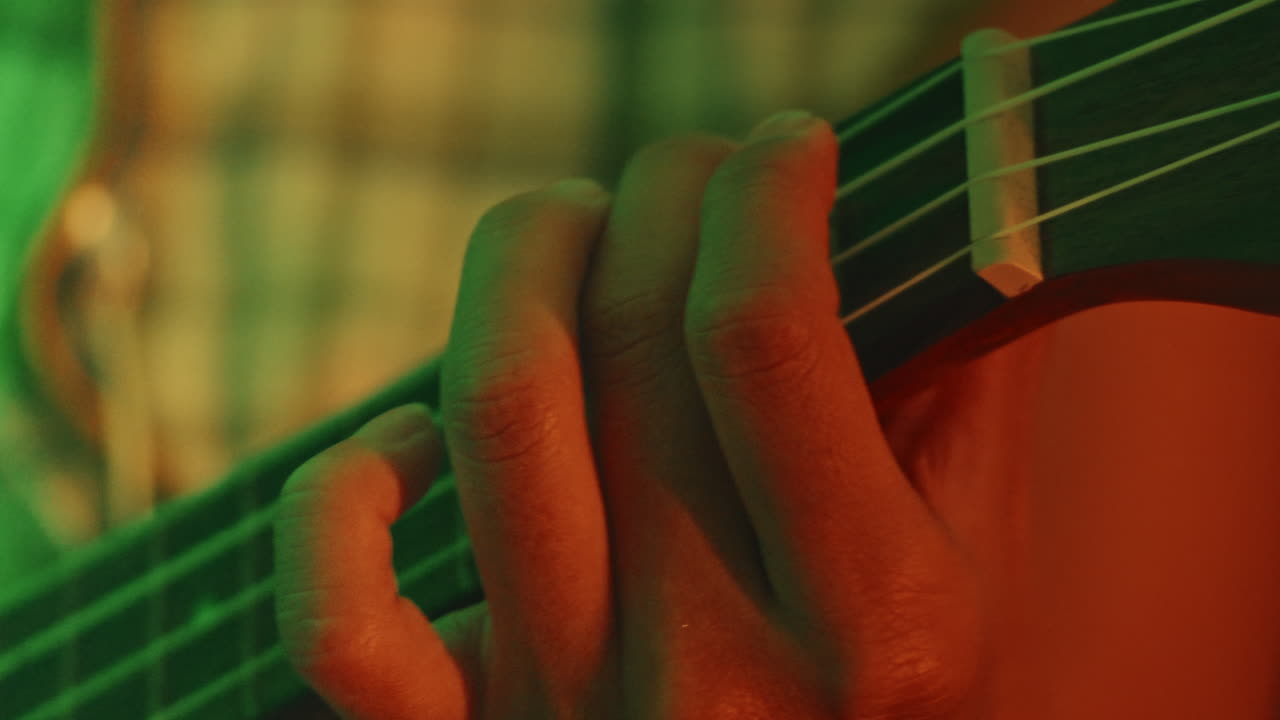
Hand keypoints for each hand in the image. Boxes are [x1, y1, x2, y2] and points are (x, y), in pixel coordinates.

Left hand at [275, 110, 994, 718]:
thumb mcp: (978, 586)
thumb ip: (959, 412)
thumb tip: (913, 232)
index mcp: (874, 631)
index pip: (764, 336)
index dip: (764, 194)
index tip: (782, 147)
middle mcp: (713, 672)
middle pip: (629, 338)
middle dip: (659, 195)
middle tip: (688, 169)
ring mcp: (571, 709)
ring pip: (496, 413)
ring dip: (523, 261)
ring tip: (572, 220)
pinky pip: (339, 620)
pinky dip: (345, 493)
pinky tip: (415, 441)